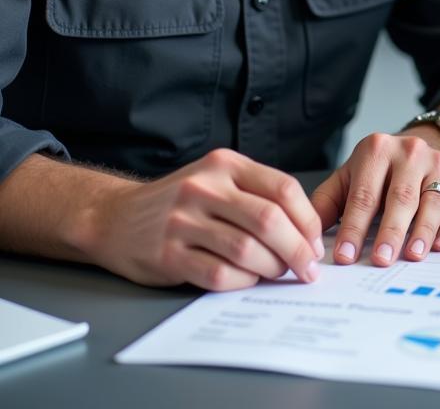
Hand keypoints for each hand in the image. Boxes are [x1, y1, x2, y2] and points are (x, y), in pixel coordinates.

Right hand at [87, 148, 324, 289]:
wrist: (115, 217)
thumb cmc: (180, 201)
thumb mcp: (217, 179)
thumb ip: (257, 194)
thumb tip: (306, 230)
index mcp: (225, 165)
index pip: (282, 188)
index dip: (307, 219)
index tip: (316, 242)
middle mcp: (204, 188)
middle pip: (269, 220)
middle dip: (297, 249)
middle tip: (308, 268)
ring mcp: (183, 221)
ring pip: (247, 249)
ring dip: (272, 267)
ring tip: (278, 273)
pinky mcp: (167, 255)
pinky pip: (219, 274)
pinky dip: (242, 281)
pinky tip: (247, 279)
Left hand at [311, 130, 439, 266]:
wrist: (424, 146)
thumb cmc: (380, 171)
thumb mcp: (350, 177)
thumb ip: (327, 203)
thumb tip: (307, 237)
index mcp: (376, 150)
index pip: (363, 194)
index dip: (354, 227)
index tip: (345, 256)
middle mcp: (409, 153)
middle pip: (399, 197)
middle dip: (389, 231)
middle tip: (381, 260)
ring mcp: (438, 164)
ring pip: (431, 201)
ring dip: (422, 231)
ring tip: (412, 255)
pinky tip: (439, 245)